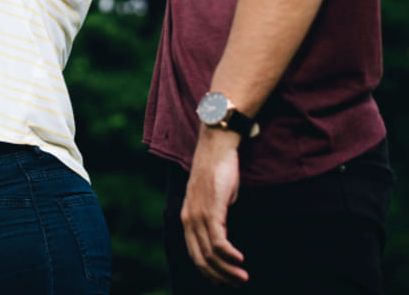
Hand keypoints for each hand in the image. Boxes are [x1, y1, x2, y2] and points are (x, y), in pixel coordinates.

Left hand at [181, 128, 247, 285]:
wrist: (216, 149)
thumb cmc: (218, 173)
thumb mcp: (215, 200)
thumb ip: (216, 219)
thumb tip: (223, 237)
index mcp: (188, 218)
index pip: (194, 254)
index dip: (209, 271)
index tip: (225, 282)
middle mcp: (189, 219)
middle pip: (201, 259)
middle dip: (220, 276)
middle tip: (238, 283)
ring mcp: (198, 215)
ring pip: (210, 253)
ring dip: (228, 269)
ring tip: (243, 277)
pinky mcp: (211, 209)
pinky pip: (218, 240)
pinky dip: (229, 254)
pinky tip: (240, 260)